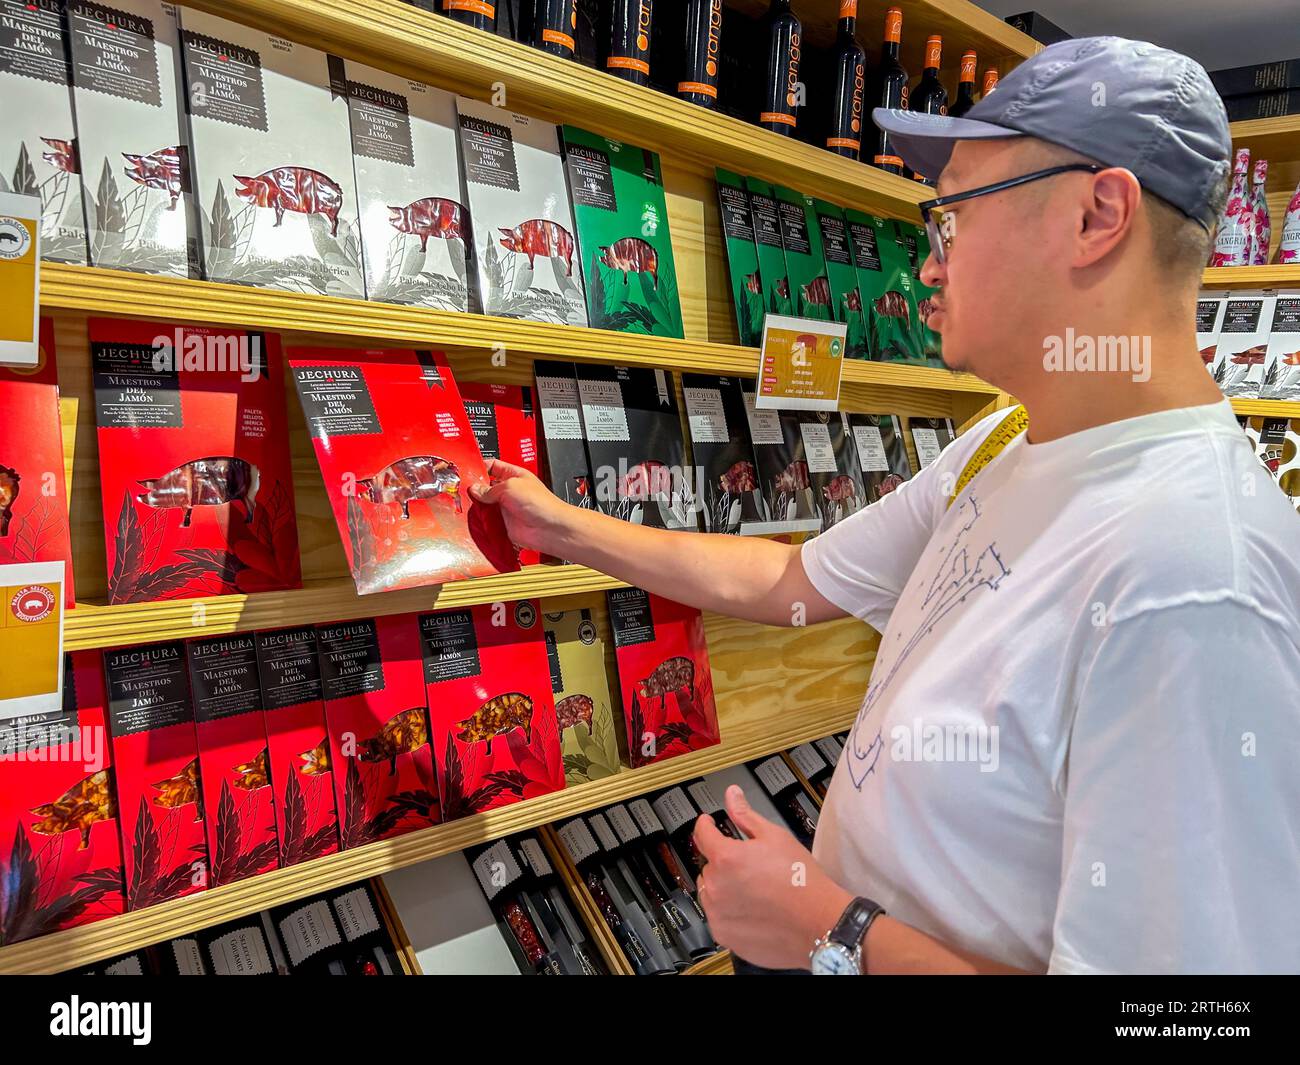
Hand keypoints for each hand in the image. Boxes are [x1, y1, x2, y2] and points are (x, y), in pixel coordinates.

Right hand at [469, 458, 583, 557]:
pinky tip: (474, 517)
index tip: (467, 470)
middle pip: (485, 486)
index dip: (480, 466)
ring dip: (476, 505)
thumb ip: (490, 488)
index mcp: (514, 475)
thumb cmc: (541, 504)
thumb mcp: (510, 486)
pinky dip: (480, 520)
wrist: (548, 529)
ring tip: (466, 503)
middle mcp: (509, 490)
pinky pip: (487, 520)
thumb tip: (475, 489)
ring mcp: (505, 507)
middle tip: (463, 488)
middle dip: (475, 487)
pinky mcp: (503, 522)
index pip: (492, 466)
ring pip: (484, 504)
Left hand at [693, 785, 851, 969]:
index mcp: (726, 858)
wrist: (818, 921)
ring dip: (723, 887)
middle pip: (708, 865)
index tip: (708, 824)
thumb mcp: (775, 837)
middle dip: (723, 862)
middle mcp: (716, 887)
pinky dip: (729, 912)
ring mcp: (718, 914)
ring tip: (754, 889)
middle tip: (749, 865)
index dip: (706, 825)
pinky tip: (753, 909)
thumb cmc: (801, 881)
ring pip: (711, 892)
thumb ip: (746, 815)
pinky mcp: (725, 935)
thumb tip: (732, 797)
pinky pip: (718, 917)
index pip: (702, 834)